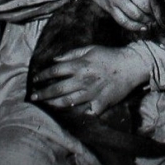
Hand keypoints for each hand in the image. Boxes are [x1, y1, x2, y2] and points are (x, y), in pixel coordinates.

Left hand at [31, 45, 149, 115]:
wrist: (131, 66)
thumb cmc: (109, 55)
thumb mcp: (90, 48)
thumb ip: (71, 54)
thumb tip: (55, 60)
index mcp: (79, 65)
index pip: (55, 71)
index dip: (43, 75)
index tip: (35, 79)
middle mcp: (82, 80)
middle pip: (57, 89)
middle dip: (43, 94)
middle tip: (33, 97)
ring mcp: (91, 93)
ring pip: (67, 102)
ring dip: (53, 104)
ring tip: (45, 106)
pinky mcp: (100, 103)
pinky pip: (84, 112)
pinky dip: (75, 114)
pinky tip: (67, 116)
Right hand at [76, 0, 160, 30]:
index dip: (161, 1)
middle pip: (146, 7)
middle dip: (156, 13)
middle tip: (162, 16)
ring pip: (137, 16)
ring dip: (147, 21)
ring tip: (154, 21)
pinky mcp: (110, 7)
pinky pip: (124, 21)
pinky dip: (135, 27)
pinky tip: (142, 26)